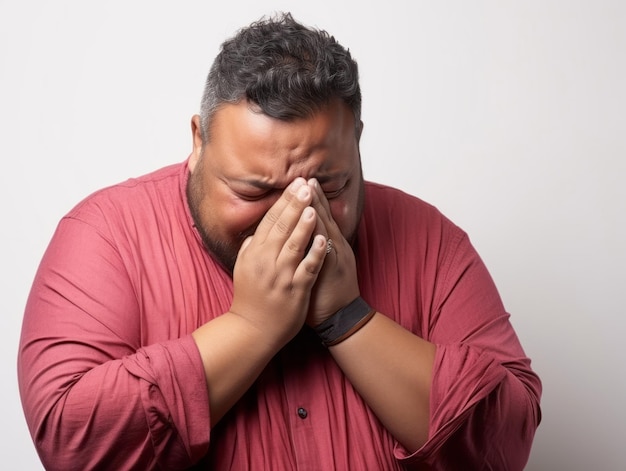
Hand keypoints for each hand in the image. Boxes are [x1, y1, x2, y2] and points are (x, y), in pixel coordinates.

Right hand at [229, 178, 327, 346]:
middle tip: (304, 185)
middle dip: (293, 205)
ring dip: (303, 225)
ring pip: (293, 245)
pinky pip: (307, 269)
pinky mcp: (295, 291)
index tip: (293, 184)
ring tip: (312, 206)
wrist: (253, 330)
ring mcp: (281, 276)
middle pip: (281, 228)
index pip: (269, 221)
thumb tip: (254, 233)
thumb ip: (248, 249)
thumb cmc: (250, 299)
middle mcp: (266, 262)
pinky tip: (324, 239)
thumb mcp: (242, 270)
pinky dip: (315, 254)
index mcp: (254, 254)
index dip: (282, 202)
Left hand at [305, 179, 359, 326]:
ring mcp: (334, 260)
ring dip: (318, 213)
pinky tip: (315, 230)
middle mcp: (335, 248)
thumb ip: (312, 246)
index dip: (312, 199)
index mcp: (331, 244)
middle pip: (323, 219)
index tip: (303, 181)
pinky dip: (320, 243)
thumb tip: (298, 230)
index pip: (320, 217)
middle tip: (305, 179)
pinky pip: (325, 256)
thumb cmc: (328, 292)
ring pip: (325, 232)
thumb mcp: (322, 263)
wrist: (342, 317)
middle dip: (313, 199)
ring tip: (309, 194)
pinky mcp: (331, 274)